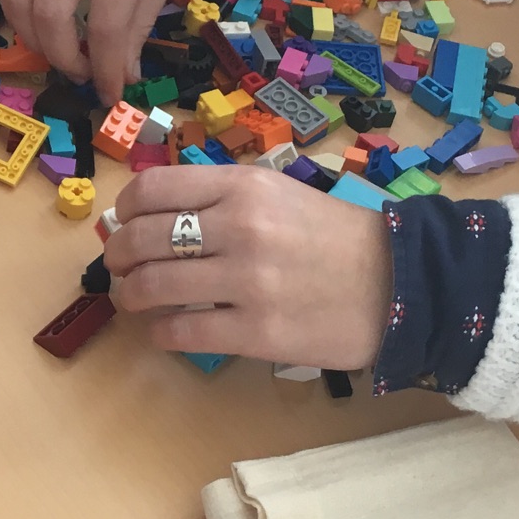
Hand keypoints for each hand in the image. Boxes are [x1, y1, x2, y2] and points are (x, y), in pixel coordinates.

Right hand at [0, 0, 212, 105]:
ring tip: (57, 48)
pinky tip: (36, 17)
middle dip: (64, 57)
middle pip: (51, 15)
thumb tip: (123, 68)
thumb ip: (142, 12)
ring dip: (32, 35)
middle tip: (82, 71)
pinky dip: (15, 2)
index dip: (105, 69)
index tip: (110, 93)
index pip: (104, 24)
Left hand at [104, 165, 392, 368]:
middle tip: (118, 267)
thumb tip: (150, 212)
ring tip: (134, 300)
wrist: (401, 285)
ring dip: (130, 296)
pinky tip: (164, 330)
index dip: (124, 210)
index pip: (152, 189)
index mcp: (244, 186)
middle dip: (117, 256)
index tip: (122, 224)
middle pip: (142, 238)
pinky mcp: (256, 332)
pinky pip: (180, 332)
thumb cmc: (334, 238)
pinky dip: (159, 332)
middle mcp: (240, 227)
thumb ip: (220, 197)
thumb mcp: (279, 194)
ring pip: (152, 286)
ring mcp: (247, 282)